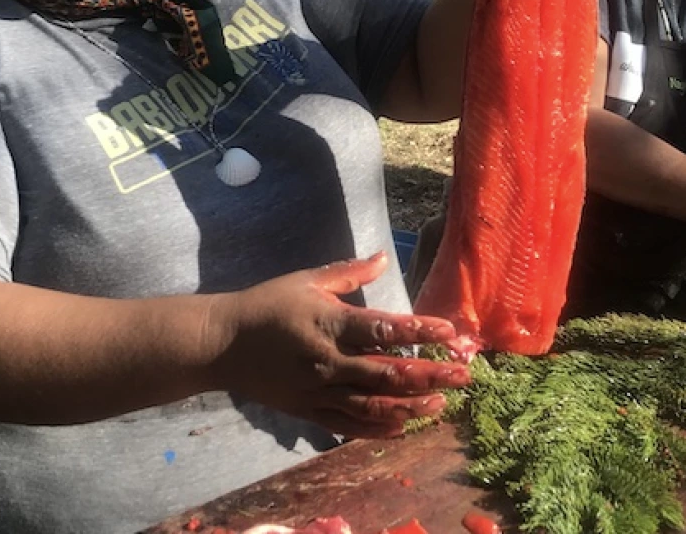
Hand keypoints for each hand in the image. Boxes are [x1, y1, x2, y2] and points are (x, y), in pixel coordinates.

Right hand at [209, 252, 470, 438]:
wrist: (222, 344)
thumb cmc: (267, 305)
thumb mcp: (307, 280)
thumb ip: (349, 272)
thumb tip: (384, 257)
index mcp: (330, 324)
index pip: (384, 330)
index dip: (420, 333)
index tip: (451, 333)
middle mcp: (328, 361)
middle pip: (388, 373)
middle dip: (430, 375)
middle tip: (464, 375)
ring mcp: (318, 391)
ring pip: (373, 405)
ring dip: (411, 406)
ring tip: (442, 405)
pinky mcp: (308, 412)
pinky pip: (348, 425)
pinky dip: (377, 428)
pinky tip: (402, 427)